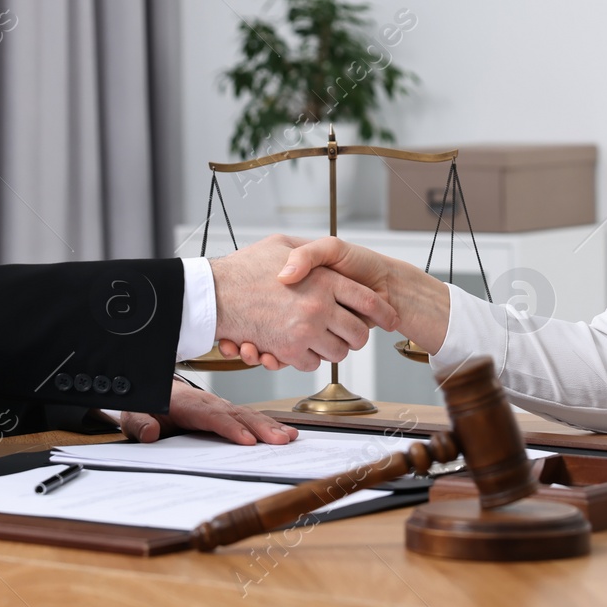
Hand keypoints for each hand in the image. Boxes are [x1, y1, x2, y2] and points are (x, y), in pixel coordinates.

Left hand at [118, 379, 297, 445]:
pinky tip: (283, 433)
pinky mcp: (225, 412)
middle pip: (237, 414)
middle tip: (281, 440)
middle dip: (261, 427)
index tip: (247, 440)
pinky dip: (267, 424)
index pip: (212, 416)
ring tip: (288, 437)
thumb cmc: (147, 406)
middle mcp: (208, 402)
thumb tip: (151, 432)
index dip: (231, 428)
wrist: (151, 394)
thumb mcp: (134, 413)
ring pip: (247, 415)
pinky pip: (248, 417)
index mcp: (187, 404)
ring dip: (269, 426)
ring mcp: (219, 406)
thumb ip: (139, 423)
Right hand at [211, 234, 398, 372]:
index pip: (367, 300)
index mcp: (324, 279)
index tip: (390, 319)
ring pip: (339, 352)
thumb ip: (310, 253)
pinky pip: (313, 363)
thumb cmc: (246, 266)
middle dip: (357, 335)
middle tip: (351, 332)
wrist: (215, 293)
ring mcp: (305, 330)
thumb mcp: (282, 244)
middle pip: (358, 333)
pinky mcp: (290, 350)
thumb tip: (327, 265)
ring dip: (334, 348)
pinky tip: (302, 345)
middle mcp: (319, 306)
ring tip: (324, 337)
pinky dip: (311, 358)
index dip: (383, 312)